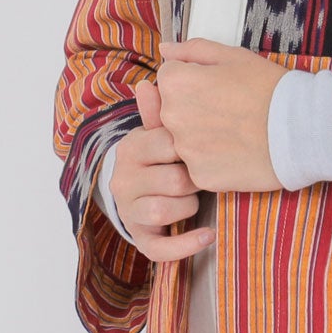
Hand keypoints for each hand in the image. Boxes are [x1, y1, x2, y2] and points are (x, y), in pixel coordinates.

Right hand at [108, 79, 213, 261]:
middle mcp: (123, 180)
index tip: (203, 145)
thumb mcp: (161, 131)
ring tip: (197, 198)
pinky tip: (208, 235)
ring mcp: (129, 210)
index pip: (167, 143)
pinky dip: (186, 244)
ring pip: (164, 211)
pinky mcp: (139, 238)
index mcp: (131, 147)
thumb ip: (159, 110)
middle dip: (195, 180)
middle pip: (172, 181)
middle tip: (202, 175)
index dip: (192, 147)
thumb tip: (147, 83)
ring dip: (189, 206)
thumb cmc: (162, 155)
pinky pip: (160, 249)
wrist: (141, 189)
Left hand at [156, 38, 287, 192]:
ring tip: (235, 130)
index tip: (219, 86)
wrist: (302, 128)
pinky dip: (214, 160)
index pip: (169, 78)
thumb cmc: (269, 87)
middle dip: (193, 108)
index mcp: (176, 83)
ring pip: (184, 140)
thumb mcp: (233, 56)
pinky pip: (199, 165)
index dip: (195, 79)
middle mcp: (172, 117)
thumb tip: (165, 50)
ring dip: (202, 135)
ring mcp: (185, 150)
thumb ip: (192, 50)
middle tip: (229, 108)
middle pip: (172, 110)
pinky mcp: (200, 175)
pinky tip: (237, 151)